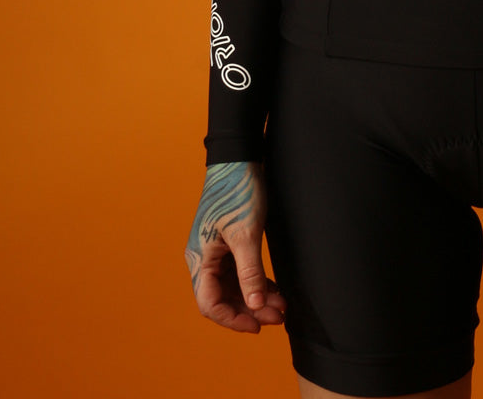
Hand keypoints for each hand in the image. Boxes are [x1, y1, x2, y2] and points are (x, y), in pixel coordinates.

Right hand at [185, 160, 285, 332]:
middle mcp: (203, 258)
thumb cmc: (238, 191)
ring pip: (233, 286)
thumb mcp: (247, 233)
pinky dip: (256, 282)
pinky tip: (275, 290)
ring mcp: (215, 250)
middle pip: (223, 297)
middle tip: (279, 316)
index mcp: (200, 258)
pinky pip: (239, 272)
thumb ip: (250, 272)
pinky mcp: (228, 242)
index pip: (210, 303)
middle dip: (250, 309)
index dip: (233, 319)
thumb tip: (255, 306)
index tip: (259, 325)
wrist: (240, 157)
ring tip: (282, 305)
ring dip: (255, 297)